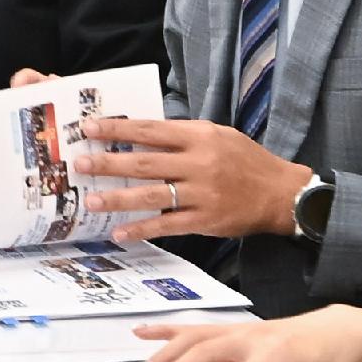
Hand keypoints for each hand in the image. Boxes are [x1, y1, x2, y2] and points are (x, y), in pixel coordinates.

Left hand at [70, 115, 312, 239]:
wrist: (281, 193)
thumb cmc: (245, 160)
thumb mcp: (218, 135)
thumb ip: (182, 135)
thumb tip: (139, 132)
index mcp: (200, 137)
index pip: (151, 130)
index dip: (118, 129)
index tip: (89, 128)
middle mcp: (199, 164)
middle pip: (146, 162)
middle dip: (109, 163)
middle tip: (79, 163)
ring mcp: (202, 194)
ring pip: (153, 196)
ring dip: (118, 199)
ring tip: (90, 201)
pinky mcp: (206, 220)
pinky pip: (168, 225)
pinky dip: (142, 229)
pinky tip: (120, 232)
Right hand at [129, 305, 361, 361]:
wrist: (337, 330)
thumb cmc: (324, 360)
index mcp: (274, 353)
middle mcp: (250, 336)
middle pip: (204, 353)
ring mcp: (238, 329)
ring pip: (193, 337)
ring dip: (163, 353)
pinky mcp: (232, 328)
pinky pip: (195, 327)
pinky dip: (167, 329)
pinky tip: (142, 333)